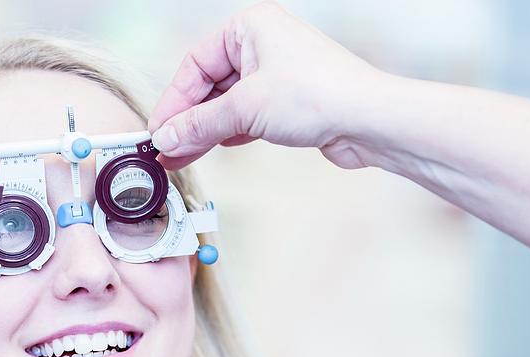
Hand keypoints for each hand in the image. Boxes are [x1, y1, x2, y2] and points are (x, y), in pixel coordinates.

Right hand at [148, 1, 385, 169]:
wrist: (370, 121)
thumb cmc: (320, 95)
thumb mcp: (246, 109)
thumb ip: (200, 124)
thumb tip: (167, 138)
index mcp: (250, 27)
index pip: (196, 64)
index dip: (174, 100)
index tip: (159, 131)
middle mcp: (263, 45)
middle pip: (210, 85)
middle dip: (188, 120)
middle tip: (166, 150)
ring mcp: (277, 74)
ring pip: (228, 103)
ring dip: (207, 130)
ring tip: (182, 156)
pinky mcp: (289, 101)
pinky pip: (248, 116)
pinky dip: (230, 132)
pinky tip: (214, 147)